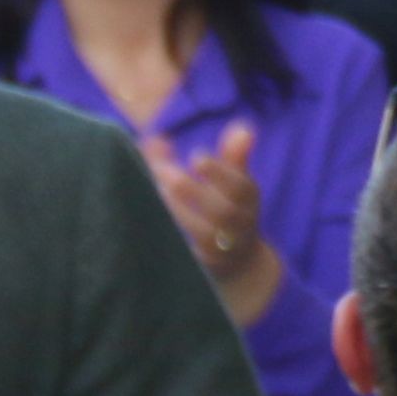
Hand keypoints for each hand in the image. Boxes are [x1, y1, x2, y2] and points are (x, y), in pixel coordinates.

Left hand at [141, 122, 280, 321]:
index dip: (220, 173)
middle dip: (189, 189)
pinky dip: (168, 235)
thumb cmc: (228, 209)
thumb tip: (242, 127)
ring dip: (176, 211)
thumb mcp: (236, 182)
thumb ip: (232, 154)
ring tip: (153, 190)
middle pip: (221, 211)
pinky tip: (147, 216)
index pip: (241, 188)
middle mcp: (239, 227)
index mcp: (249, 202)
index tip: (196, 157)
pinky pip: (186, 254)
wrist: (238, 264)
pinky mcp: (201, 268)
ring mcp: (221, 251)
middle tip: (161, 170)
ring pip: (203, 234)